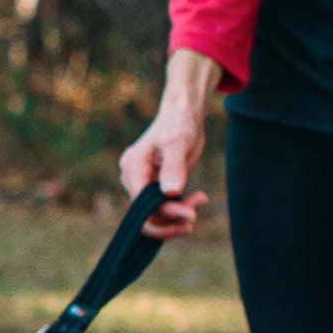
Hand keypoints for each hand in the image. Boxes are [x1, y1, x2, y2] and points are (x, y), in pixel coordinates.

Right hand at [119, 48, 220, 238]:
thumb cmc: (179, 123)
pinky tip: (197, 198)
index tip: (191, 214)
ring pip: (155, 213)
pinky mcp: (153, 186)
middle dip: (171, 218)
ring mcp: (141, 183)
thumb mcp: (178, 143)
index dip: (165, 213)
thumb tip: (171, 192)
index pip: (142, 203)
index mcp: (133, 168)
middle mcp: (132, 179)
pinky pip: (163, 206)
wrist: (182, 114)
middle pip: (146, 213)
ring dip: (177, 214)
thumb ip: (173, 167)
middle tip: (194, 216)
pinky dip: (180, 206)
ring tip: (200, 200)